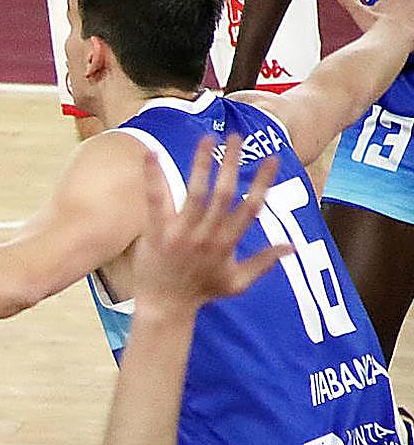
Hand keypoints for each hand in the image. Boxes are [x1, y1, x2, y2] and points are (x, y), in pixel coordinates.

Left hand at [134, 134, 290, 310]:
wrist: (165, 307)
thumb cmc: (201, 293)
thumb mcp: (238, 282)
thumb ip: (264, 262)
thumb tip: (292, 246)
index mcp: (228, 243)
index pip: (251, 207)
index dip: (264, 181)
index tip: (273, 158)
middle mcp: (208, 235)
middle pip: (225, 193)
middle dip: (233, 163)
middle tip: (238, 137)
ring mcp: (182, 233)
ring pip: (196, 192)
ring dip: (202, 163)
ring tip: (207, 138)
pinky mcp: (158, 232)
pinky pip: (157, 199)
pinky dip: (154, 176)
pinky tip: (152, 154)